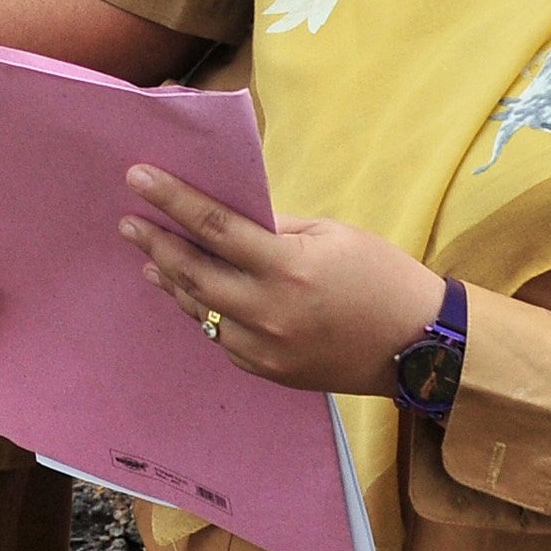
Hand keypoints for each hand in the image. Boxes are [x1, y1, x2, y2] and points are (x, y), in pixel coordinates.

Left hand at [119, 164, 448, 396]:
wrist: (421, 346)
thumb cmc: (382, 276)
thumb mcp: (332, 234)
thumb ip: (275, 228)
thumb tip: (227, 218)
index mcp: (288, 268)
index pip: (214, 227)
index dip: (172, 200)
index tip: (137, 177)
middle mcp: (269, 312)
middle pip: (193, 274)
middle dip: (156, 244)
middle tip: (128, 223)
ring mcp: (266, 348)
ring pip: (199, 312)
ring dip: (172, 282)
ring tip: (150, 257)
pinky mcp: (269, 372)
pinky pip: (222, 339)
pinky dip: (202, 314)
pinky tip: (190, 295)